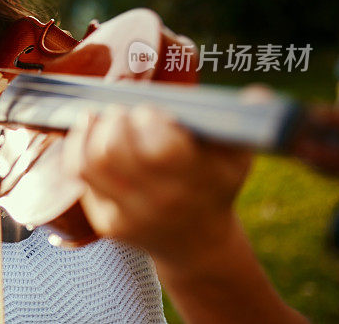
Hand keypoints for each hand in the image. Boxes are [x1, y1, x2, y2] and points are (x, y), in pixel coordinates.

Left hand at [64, 104, 252, 267]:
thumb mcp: (237, 156)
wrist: (197, 243)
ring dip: (92, 129)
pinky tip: (88, 130)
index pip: (159, 146)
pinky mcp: (107, 222)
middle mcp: (160, 202)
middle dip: (117, 119)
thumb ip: (245, 123)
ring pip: (92, 162)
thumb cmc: (215, 185)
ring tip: (102, 116)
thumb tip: (260, 95)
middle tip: (125, 111)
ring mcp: (130, 215)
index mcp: (195, 181)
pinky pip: (80, 177)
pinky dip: (78, 146)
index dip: (149, 119)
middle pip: (115, 149)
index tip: (153, 112)